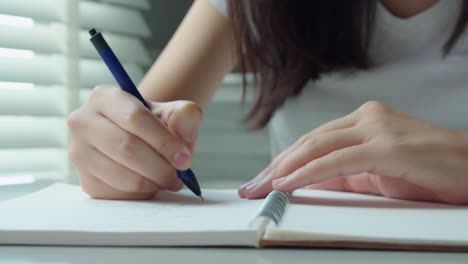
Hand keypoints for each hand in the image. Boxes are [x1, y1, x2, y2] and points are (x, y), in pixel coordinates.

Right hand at [68, 85, 202, 199]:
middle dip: (161, 166)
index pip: (136, 118)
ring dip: (153, 182)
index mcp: (105, 97)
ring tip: (168, 179)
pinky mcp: (86, 181)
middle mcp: (83, 122)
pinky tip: (150, 183)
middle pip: (127, 149)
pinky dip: (142, 193)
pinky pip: (118, 194)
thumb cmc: (153, 124)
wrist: (137, 139)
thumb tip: (183, 138)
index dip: (165, 141)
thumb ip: (184, 117)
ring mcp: (79, 153)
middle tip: (179, 175)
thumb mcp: (172, 112)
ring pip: (122, 175)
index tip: (185, 158)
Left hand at [239, 101, 467, 203]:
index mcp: (363, 121)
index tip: (261, 180)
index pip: (312, 141)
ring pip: (317, 146)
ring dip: (283, 169)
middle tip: (251, 187)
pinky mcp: (387, 146)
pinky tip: (288, 184)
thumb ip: (344, 174)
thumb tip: (308, 183)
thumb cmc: (429, 172)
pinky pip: (338, 160)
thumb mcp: (376, 175)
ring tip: (261, 188)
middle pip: (308, 142)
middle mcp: (366, 118)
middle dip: (275, 166)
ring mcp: (377, 128)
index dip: (283, 161)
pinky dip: (308, 173)